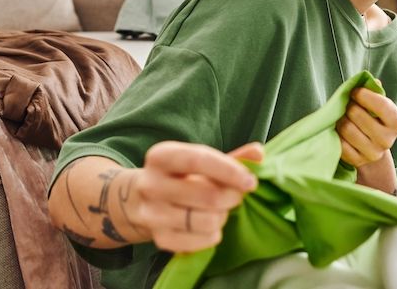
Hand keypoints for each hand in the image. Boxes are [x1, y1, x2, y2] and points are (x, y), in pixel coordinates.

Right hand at [127, 141, 262, 252]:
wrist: (137, 200)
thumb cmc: (178, 176)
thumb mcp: (199, 160)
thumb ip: (231, 156)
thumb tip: (259, 154)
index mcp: (161, 156)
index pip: (199, 160)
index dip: (229, 171)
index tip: (251, 181)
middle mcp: (150, 184)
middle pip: (208, 196)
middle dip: (232, 197)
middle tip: (236, 196)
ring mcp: (152, 214)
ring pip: (206, 221)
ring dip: (222, 216)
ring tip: (219, 210)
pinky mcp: (158, 239)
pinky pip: (200, 241)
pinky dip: (213, 235)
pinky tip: (208, 226)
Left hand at [336, 84, 396, 167]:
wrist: (371, 146)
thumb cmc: (373, 118)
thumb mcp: (378, 104)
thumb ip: (374, 90)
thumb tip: (372, 81)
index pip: (381, 105)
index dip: (364, 95)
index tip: (355, 92)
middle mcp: (388, 140)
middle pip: (357, 114)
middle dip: (349, 106)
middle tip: (348, 105)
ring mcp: (373, 153)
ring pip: (347, 128)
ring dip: (341, 119)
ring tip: (343, 117)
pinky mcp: (357, 161)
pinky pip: (340, 143)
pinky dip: (337, 134)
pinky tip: (341, 131)